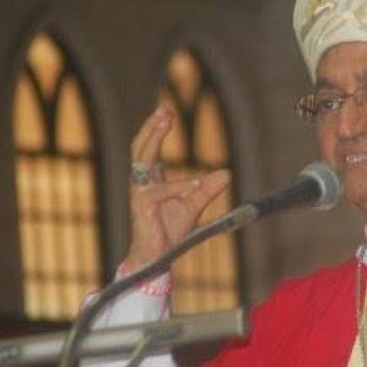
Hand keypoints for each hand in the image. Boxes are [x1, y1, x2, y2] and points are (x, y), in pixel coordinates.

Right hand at [125, 104, 230, 270]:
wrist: (157, 256)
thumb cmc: (170, 230)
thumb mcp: (193, 205)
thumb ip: (207, 190)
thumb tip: (226, 174)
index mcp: (151, 179)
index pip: (149, 148)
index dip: (155, 129)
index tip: (165, 110)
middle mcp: (142, 183)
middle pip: (141, 147)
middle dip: (152, 127)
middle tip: (164, 110)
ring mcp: (140, 194)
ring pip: (143, 161)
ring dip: (154, 139)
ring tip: (166, 122)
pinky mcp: (142, 208)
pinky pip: (160, 192)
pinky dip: (179, 186)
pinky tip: (197, 183)